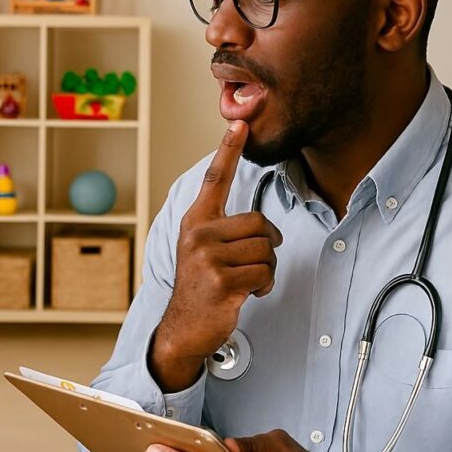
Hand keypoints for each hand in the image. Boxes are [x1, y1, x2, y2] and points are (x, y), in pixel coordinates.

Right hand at [151, 121, 282, 390]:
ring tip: (245, 281)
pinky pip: (264, 273)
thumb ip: (226, 230)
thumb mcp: (205, 250)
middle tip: (251, 265)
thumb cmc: (203, 286)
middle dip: (267, 246)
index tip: (240, 124)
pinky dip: (264, 286)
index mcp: (196, 221)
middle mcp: (198, 234)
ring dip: (265, 270)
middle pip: (259, 223)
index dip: (228, 150)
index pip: (215, 179)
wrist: (185, 327)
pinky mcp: (219, 280)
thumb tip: (264, 226)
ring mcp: (207, 257)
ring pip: (265, 250)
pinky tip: (246, 294)